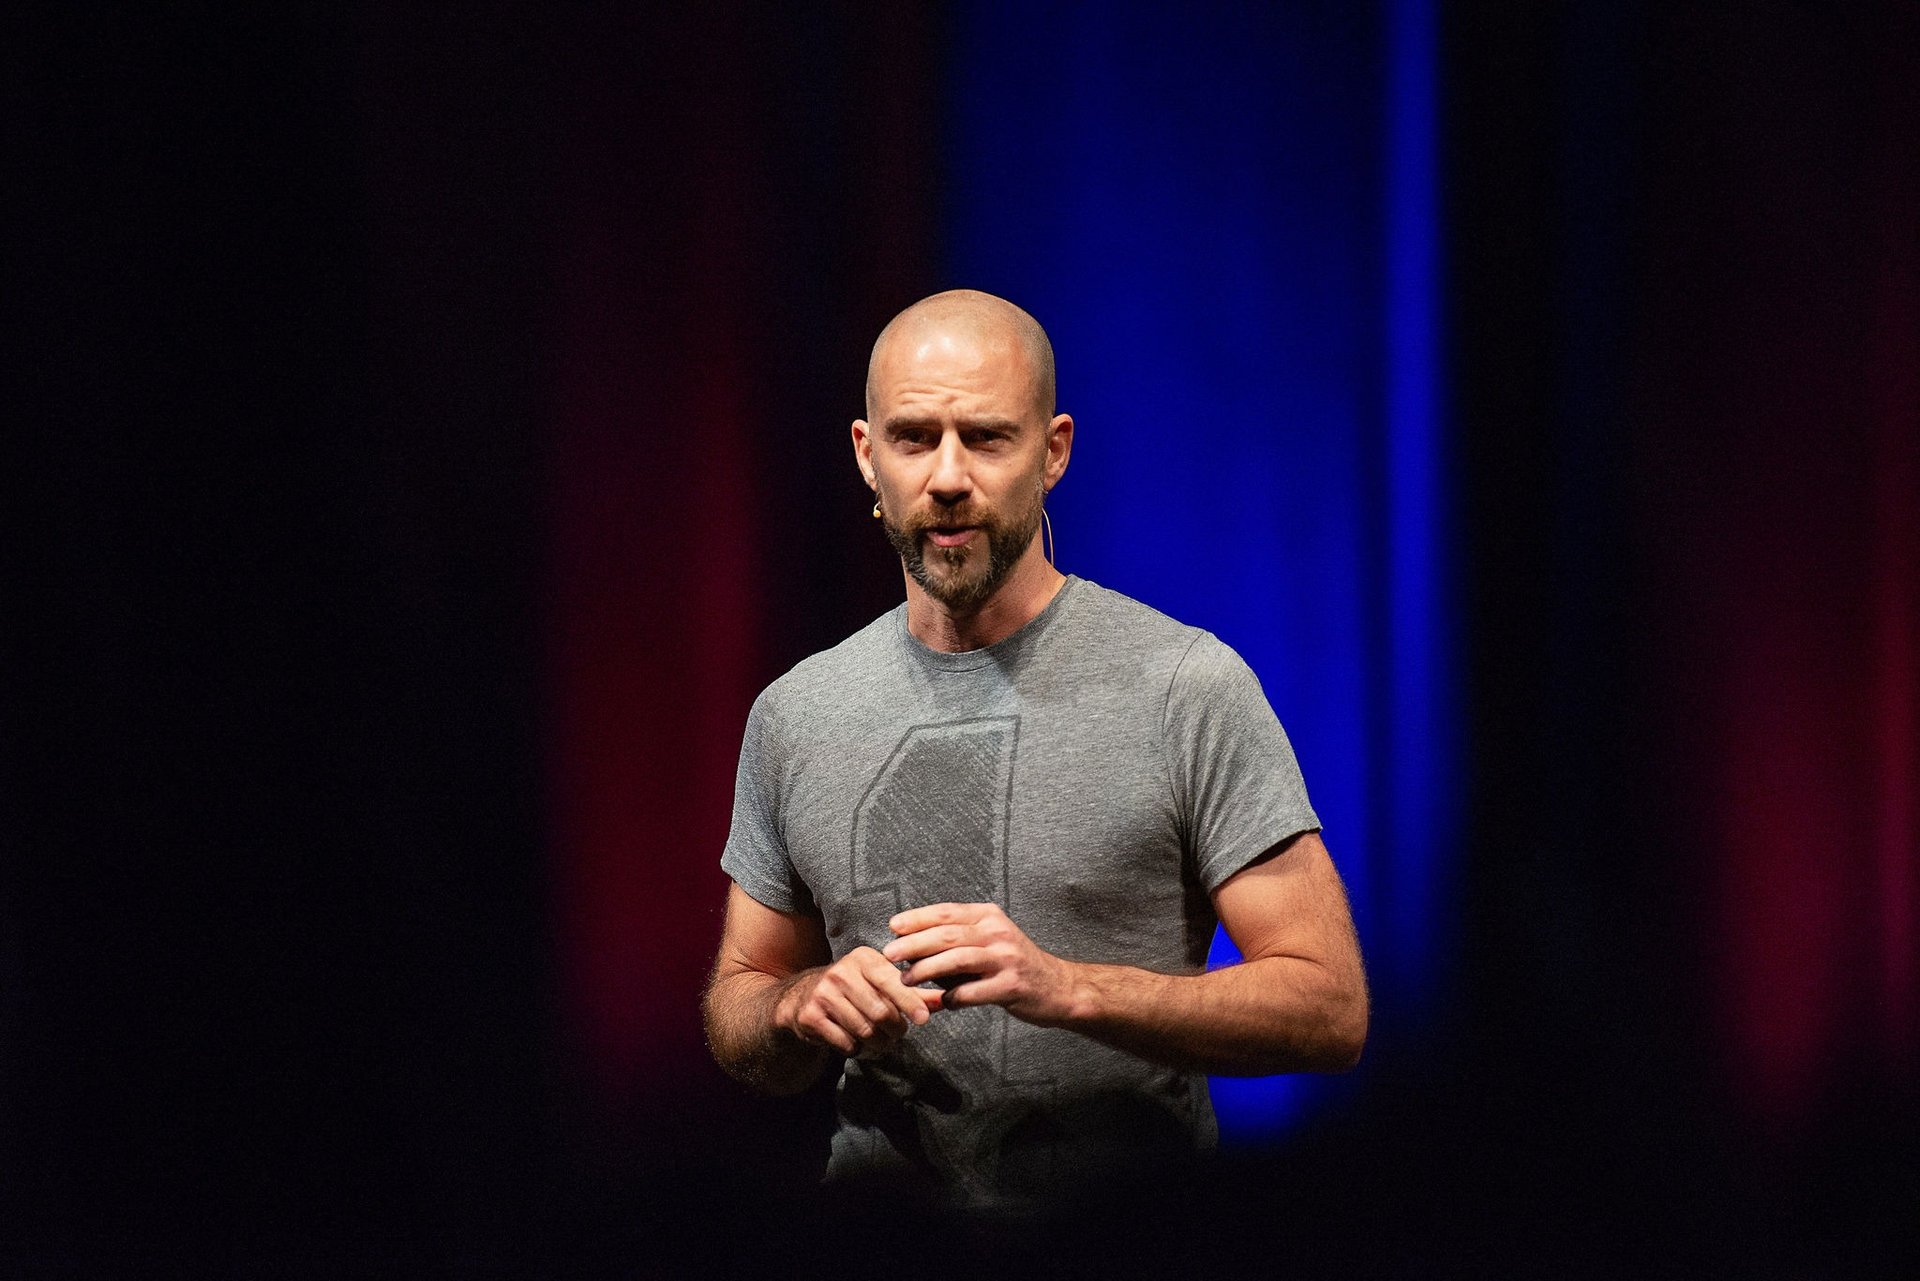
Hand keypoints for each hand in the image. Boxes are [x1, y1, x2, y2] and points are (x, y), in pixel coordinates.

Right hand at [774, 946, 939, 1056]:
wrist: (802, 998)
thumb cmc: (854, 989)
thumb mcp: (879, 983)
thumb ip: (913, 993)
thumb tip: (945, 1000)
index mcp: (863, 958)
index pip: (891, 980)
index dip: (909, 1001)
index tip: (923, 1019)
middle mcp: (841, 972)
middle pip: (880, 1012)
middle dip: (895, 1030)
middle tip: (898, 1034)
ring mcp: (823, 993)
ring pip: (864, 1030)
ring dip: (878, 1043)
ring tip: (880, 1041)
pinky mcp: (810, 1015)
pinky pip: (846, 1043)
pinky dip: (857, 1050)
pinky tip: (856, 1043)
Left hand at [883, 903, 1077, 1025]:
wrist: (1058, 987)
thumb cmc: (1013, 964)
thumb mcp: (988, 941)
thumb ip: (954, 942)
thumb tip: (908, 948)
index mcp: (990, 916)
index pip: (947, 912)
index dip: (917, 918)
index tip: (893, 926)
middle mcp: (998, 932)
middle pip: (947, 934)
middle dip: (913, 943)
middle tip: (889, 953)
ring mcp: (1006, 958)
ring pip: (956, 959)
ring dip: (926, 970)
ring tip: (906, 979)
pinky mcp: (1011, 985)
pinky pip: (971, 992)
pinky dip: (951, 997)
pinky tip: (942, 1002)